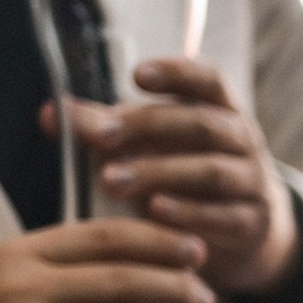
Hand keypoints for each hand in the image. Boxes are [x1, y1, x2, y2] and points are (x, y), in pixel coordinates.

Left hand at [49, 58, 298, 296]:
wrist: (247, 229)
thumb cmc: (186, 174)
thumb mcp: (153, 146)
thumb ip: (107, 129)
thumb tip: (50, 114)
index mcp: (220, 109)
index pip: (208, 79)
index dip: (177, 73)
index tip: (136, 75)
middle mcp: (242, 140)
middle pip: (201, 123)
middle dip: (147, 127)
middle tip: (99, 137)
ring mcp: (251, 182)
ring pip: (211, 170)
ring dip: (159, 173)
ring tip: (112, 181)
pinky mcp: (252, 223)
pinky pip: (224, 216)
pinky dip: (189, 213)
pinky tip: (154, 212)